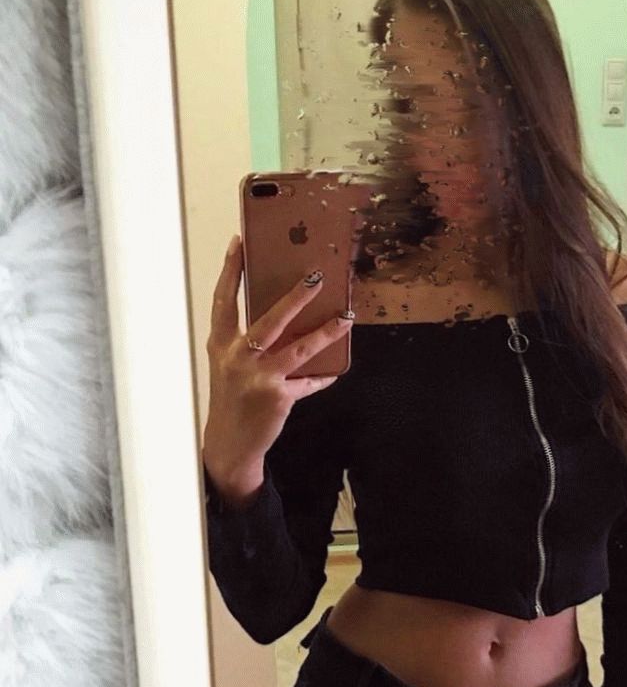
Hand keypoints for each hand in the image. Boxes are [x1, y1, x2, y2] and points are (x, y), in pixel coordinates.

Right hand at [203, 234, 352, 477]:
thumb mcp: (230, 365)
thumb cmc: (232, 397)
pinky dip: (322, 376)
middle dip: (295, 297)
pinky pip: (308, 381)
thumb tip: (285, 312)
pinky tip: (334, 370)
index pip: (224, 300)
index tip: (240, 243)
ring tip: (345, 317)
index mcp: (221, 344)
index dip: (231, 270)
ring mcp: (258, 378)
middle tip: (316, 277)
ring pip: (299, 349)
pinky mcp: (278, 397)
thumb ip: (248, 340)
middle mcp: (237, 358)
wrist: (229, 443)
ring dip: (325, 332)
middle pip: (269, 320)